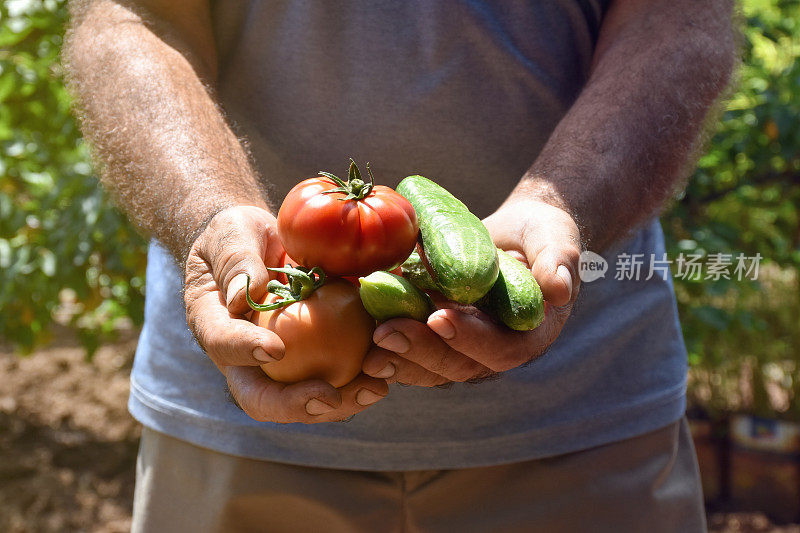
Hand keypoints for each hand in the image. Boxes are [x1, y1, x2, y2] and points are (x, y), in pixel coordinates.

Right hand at [184, 206, 387, 421]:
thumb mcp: (231, 232)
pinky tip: (393, 367)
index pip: (223, 344)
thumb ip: (235, 259)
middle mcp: (245, 358)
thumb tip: (242, 296)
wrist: (265, 244)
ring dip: (342, 402)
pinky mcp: (315, 360)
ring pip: (306, 400)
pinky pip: (339, 377)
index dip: (245, 351)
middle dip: (297, 405)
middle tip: (331, 396)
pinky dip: (365, 377)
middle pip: (264, 398)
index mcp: (215, 325)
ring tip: (377, 388)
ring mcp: (281, 367)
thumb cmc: (240, 235)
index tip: (275, 349)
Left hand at [361, 199, 580, 385]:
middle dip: (420, 351)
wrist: (517, 236)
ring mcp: (461, 347)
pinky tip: (357, 331)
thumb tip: (559, 288)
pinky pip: (411, 348)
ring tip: (366, 343)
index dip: (470, 338)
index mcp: (528, 335)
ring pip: (428, 366)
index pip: (501, 348)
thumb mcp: (556, 239)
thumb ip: (559, 261)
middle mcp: (492, 350)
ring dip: (397, 357)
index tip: (440, 317)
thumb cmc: (541, 235)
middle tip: (386, 333)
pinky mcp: (436, 336)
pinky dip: (385, 344)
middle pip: (456, 365)